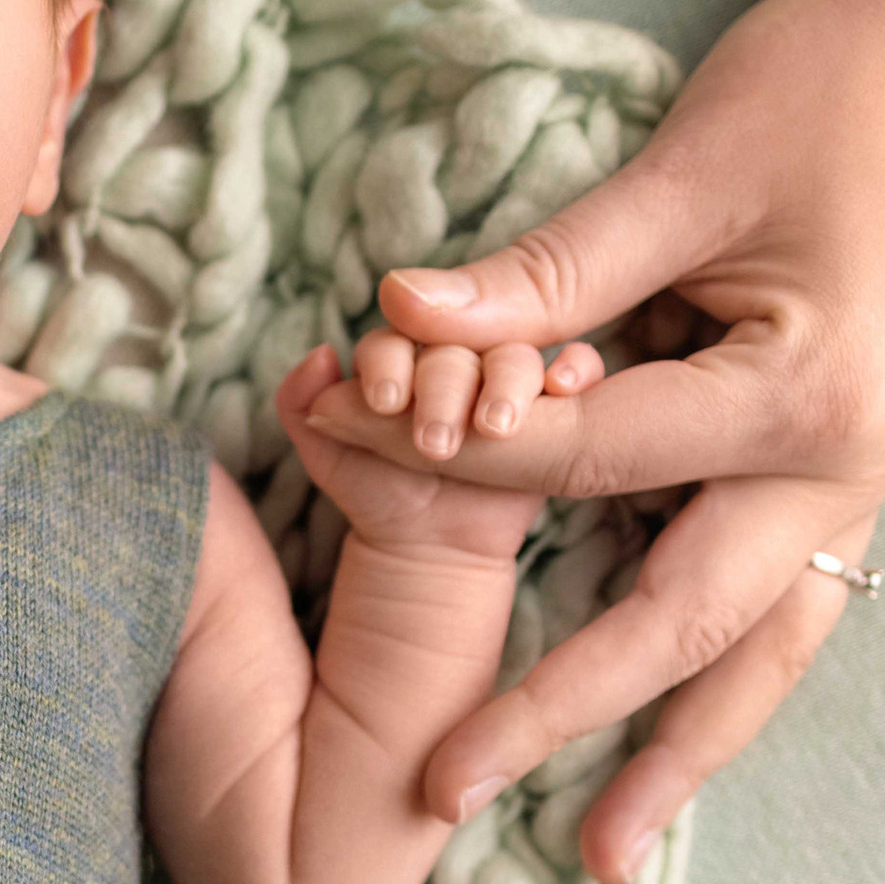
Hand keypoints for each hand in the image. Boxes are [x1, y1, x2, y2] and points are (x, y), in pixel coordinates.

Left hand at [270, 344, 562, 571]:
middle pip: (455, 346)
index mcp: (402, 353)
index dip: (389, 364)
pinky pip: (579, 368)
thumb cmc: (377, 490)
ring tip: (494, 427)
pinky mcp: (557, 399)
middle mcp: (457, 353)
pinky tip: (568, 388)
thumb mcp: (329, 453)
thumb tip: (319, 355)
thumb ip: (304, 403)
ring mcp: (507, 373)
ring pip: (514, 355)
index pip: (395, 339)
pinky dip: (579, 369)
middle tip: (435, 439)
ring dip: (507, 384)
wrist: (430, 544)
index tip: (385, 403)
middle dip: (443, 387)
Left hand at [293, 0, 884, 880]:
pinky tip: (663, 748)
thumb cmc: (823, 84)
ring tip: (594, 852)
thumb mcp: (680, 170)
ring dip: (676, 755)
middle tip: (446, 791)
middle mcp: (847, 461)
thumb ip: (546, 272)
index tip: (351, 458)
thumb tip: (399, 316)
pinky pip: (780, 609)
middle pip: (683, 619)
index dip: (466, 458)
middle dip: (563, 712)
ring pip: (758, 652)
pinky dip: (718, 683)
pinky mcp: (845, 471)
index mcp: (807, 391)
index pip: (596, 459)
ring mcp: (859, 479)